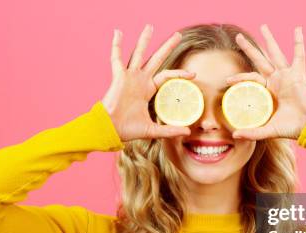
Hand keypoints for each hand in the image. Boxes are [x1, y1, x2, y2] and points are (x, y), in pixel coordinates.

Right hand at [101, 24, 193, 141]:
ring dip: (144, 40)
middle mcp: (139, 80)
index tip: (194, 74)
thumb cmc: (128, 130)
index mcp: (147, 90)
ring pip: (138, 53)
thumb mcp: (153, 129)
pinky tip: (118, 33)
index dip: (179, 73)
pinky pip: (116, 58)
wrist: (111, 129)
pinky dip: (116, 45)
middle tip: (178, 35)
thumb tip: (188, 132)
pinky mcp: (119, 76)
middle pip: (156, 58)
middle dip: (167, 47)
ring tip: (150, 26)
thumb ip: (169, 130)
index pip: (166, 76)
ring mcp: (129, 77)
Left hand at [227, 25, 305, 139]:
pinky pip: (299, 56)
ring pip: (275, 54)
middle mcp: (276, 81)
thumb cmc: (291, 128)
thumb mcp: (268, 130)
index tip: (227, 80)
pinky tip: (297, 30)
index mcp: (268, 91)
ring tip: (263, 27)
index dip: (239, 77)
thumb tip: (234, 136)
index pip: (250, 78)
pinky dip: (299, 43)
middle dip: (249, 49)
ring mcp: (287, 76)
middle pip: (260, 60)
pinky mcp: (298, 75)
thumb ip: (252, 133)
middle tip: (238, 37)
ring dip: (269, 40)